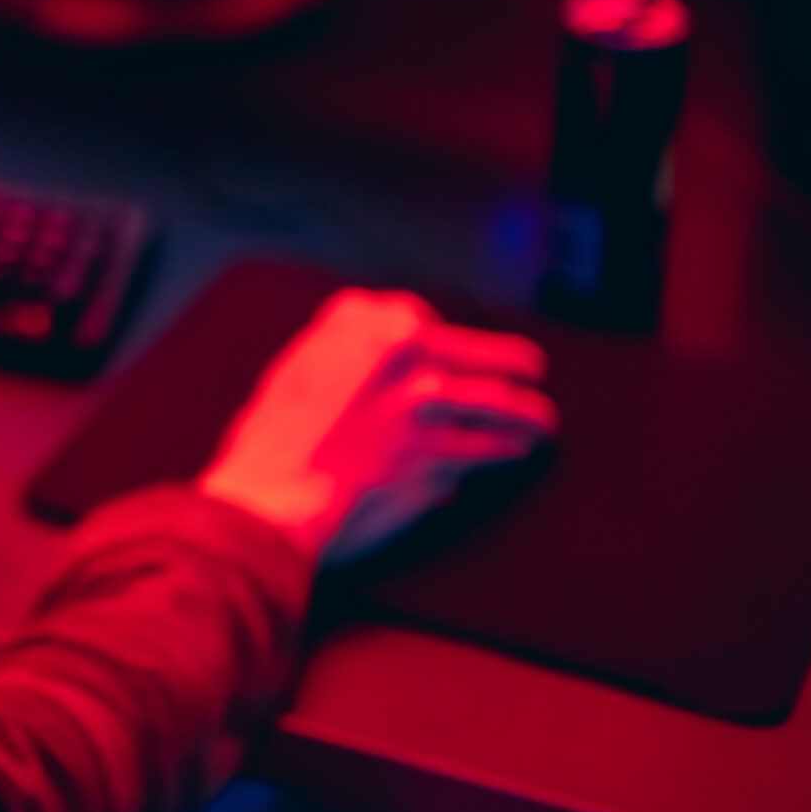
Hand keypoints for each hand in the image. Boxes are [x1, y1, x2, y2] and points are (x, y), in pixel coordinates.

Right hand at [196, 288, 555, 566]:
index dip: (443, 339)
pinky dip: (509, 449)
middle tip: (531, 371)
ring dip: (528, 413)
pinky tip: (519, 450)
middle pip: (476, 350)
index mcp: (351, 321)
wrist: (267, 497)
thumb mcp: (296, 375)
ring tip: (543, 422)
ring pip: (498, 399)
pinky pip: (490, 446)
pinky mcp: (437, 450)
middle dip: (510, 362)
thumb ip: (341, 359)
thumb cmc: (270, 446)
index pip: (417, 314)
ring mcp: (419, 397)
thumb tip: (378, 372)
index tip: (455, 352)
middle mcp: (392, 348)